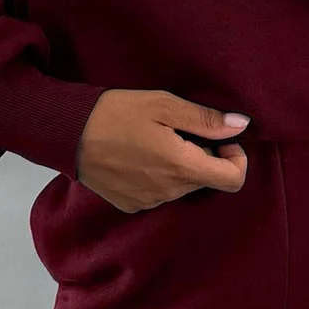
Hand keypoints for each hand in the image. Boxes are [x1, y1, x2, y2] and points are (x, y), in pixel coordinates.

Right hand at [75, 89, 249, 212]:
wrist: (67, 133)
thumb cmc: (115, 113)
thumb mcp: (163, 104)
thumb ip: (205, 119)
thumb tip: (241, 125)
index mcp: (182, 166)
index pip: (233, 179)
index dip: (236, 158)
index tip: (221, 139)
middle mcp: (169, 191)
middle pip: (207, 179)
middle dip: (204, 155)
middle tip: (179, 130)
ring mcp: (149, 201)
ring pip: (183, 186)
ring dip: (180, 165)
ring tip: (155, 139)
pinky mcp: (132, 204)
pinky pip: (160, 193)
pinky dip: (159, 176)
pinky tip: (139, 155)